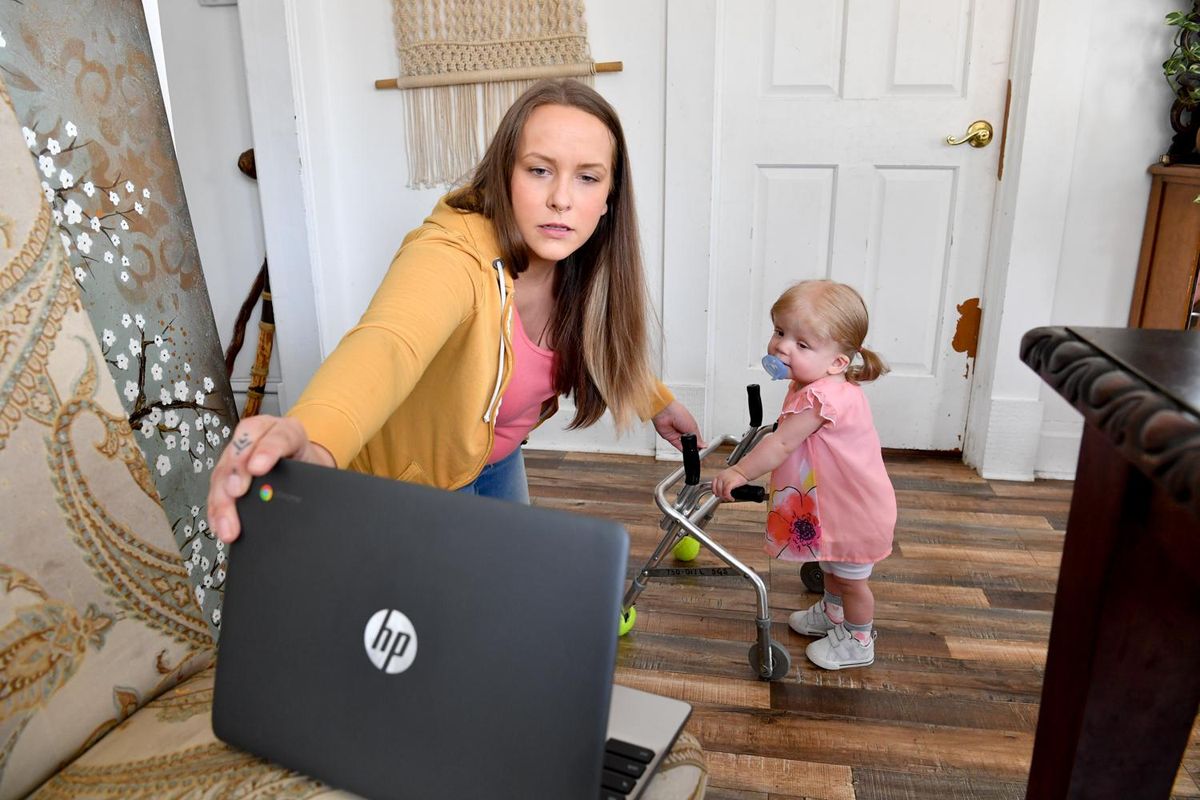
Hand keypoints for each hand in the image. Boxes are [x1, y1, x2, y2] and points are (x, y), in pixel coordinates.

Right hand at [207, 415, 333, 543]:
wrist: (304, 466)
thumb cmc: (310, 466)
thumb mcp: (317, 468)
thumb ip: (311, 478)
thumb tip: (302, 503)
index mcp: (288, 430)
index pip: (278, 436)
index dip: (266, 451)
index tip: (257, 469)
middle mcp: (261, 436)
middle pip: (241, 449)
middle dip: (236, 472)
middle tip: (236, 493)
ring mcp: (240, 452)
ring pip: (224, 470)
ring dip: (222, 498)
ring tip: (227, 523)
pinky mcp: (228, 469)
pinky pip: (217, 487)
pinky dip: (217, 508)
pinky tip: (219, 523)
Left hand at [651, 400, 704, 450]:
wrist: (666, 413)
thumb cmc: (679, 413)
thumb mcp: (693, 426)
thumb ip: (698, 438)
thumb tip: (704, 445)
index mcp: (691, 426)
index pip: (697, 437)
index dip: (700, 443)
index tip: (704, 448)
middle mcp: (684, 431)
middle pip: (691, 442)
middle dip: (694, 445)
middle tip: (698, 447)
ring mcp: (677, 435)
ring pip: (685, 445)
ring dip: (688, 447)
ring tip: (692, 447)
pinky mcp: (671, 438)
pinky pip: (678, 446)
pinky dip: (682, 449)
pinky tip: (687, 450)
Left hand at [710, 466, 747, 500]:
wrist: (743, 470)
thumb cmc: (737, 473)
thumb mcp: (727, 475)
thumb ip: (723, 481)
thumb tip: (721, 489)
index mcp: (719, 476)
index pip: (713, 485)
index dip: (714, 491)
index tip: (717, 494)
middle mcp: (720, 477)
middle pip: (716, 490)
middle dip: (720, 496)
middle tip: (724, 498)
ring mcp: (725, 480)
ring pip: (721, 492)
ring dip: (724, 497)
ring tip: (728, 498)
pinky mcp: (730, 483)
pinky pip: (726, 492)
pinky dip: (728, 497)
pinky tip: (731, 498)